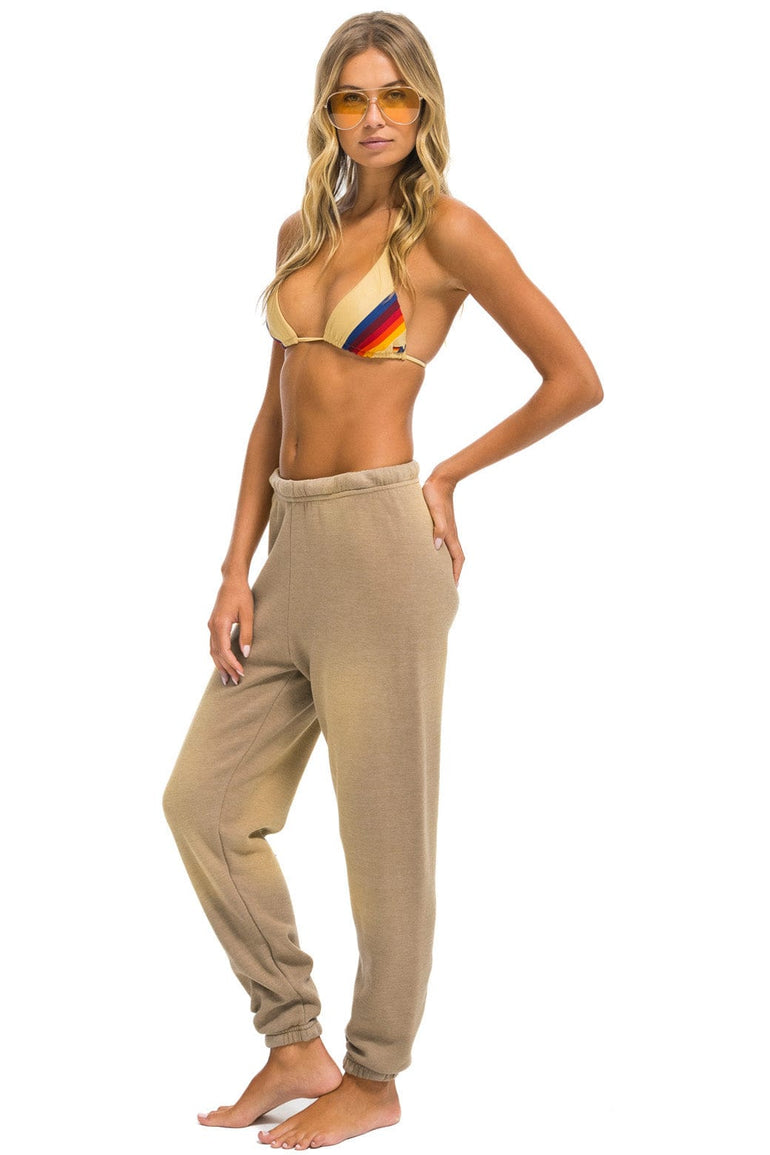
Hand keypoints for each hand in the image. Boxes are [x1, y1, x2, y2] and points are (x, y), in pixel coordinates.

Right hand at [207, 576, 253, 685]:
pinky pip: (213, 645)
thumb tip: (246, 653)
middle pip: (217, 654)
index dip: (232, 664)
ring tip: (226, 679)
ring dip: (220, 665)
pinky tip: (222, 664)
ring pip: (213, 651)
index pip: (224, 651)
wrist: (231, 580)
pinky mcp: (213, 625)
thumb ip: (247, 634)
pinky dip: (218, 657)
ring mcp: (211, 626)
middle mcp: (212, 627)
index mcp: (220, 624)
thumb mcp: (248, 614)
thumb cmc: (241, 595)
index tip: (241, 672)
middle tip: (235, 682)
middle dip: (226, 669)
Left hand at [422, 471, 463, 585]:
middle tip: (447, 586)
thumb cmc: (435, 496)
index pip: (457, 559)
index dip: (456, 573)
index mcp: (450, 534)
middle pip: (455, 558)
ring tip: (439, 575)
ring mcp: (446, 529)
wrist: (439, 480)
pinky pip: (443, 543)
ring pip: (449, 551)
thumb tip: (437, 546)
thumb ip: (437, 528)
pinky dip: (441, 553)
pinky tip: (432, 554)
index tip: (454, 586)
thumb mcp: (435, 512)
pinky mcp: (440, 524)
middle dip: (453, 573)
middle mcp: (450, 534)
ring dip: (447, 564)